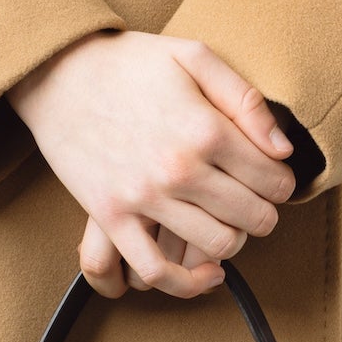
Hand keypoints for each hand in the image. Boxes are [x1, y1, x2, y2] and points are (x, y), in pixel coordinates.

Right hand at [7, 31, 296, 298]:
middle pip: (252, 216)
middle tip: (257, 204)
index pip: (272, 177)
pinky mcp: (112, 218)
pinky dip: (188, 283)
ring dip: (235, 242)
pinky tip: (207, 274)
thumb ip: (245, 100)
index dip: (282, 182)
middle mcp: (179, 168)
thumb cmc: (130, 63)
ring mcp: (144, 199)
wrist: (58, 73)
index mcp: (205, 128)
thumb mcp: (194, 58)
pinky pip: (157, 270)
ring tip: (231, 226)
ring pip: (217, 245)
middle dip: (265, 213)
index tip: (274, 179)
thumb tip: (282, 150)